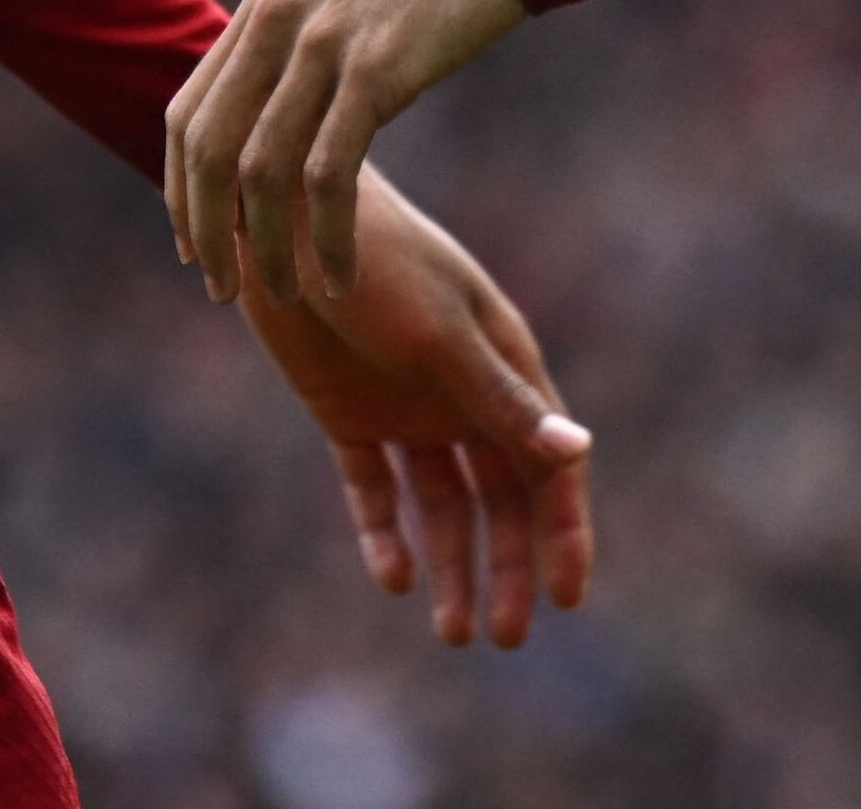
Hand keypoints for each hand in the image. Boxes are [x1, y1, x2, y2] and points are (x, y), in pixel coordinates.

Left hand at [170, 0, 528, 311]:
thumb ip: (294, 48)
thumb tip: (272, 118)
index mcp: (260, 8)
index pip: (186, 116)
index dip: (179, 192)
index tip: (195, 246)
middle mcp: (277, 26)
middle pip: (211, 152)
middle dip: (209, 233)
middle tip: (223, 290)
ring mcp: (325, 46)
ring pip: (264, 174)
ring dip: (270, 251)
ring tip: (293, 296)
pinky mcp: (378, 70)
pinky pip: (332, 176)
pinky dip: (328, 238)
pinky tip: (342, 275)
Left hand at [227, 163, 597, 648]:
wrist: (283, 223)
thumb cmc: (379, 265)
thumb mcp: (441, 338)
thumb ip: (501, 402)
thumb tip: (578, 453)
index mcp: (505, 367)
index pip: (549, 464)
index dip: (563, 532)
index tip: (568, 598)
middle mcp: (464, 393)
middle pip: (499, 498)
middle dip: (507, 567)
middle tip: (504, 638)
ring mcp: (408, 406)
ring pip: (442, 502)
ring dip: (451, 562)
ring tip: (451, 631)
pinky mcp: (349, 413)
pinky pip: (376, 488)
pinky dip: (387, 532)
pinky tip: (394, 578)